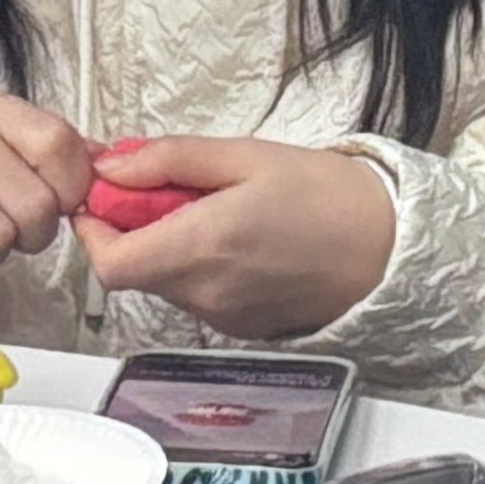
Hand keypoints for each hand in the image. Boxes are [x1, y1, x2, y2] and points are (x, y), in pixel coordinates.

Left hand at [79, 136, 400, 340]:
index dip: (94, 229)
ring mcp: (222, 316)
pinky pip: (194, 294)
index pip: (108, 262)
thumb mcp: (245, 156)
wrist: (390, 247)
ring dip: (166, 246)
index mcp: (202, 247)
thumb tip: (111, 166)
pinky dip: (195, 265)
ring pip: (163, 282)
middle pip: (133, 270)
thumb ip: (170, 161)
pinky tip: (234, 238)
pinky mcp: (240, 327)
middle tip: (167, 188)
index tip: (106, 195)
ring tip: (212, 208)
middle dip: (133, 229)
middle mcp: (205, 292)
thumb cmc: (328, 197)